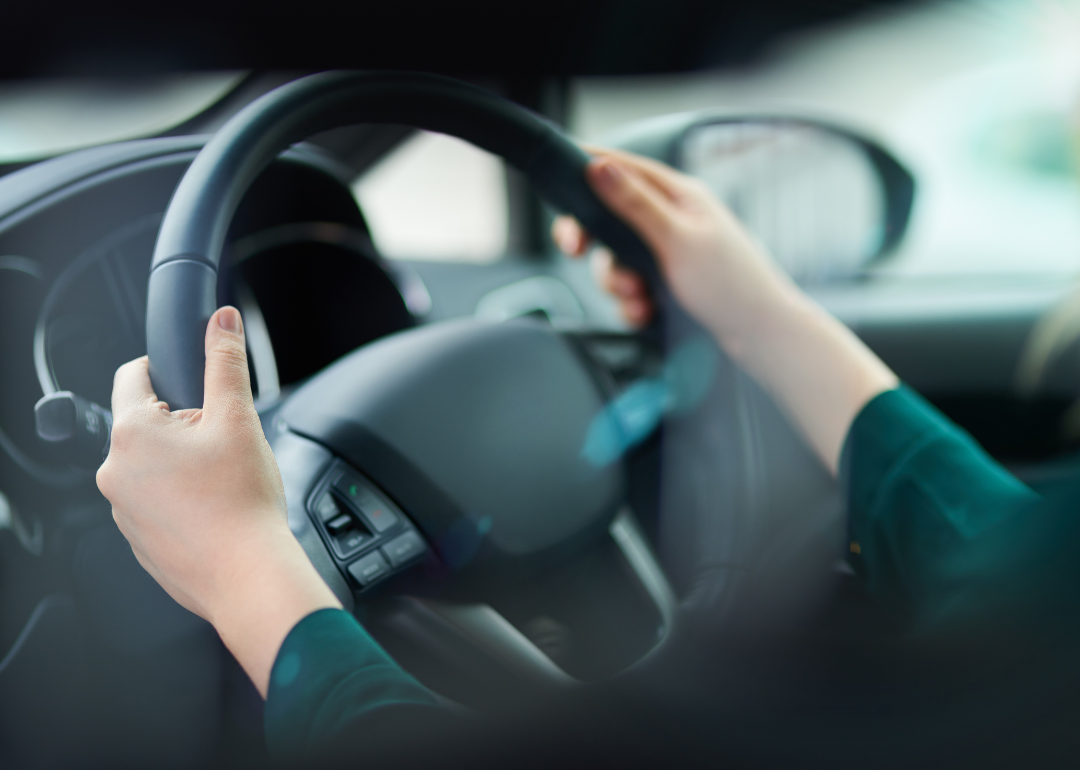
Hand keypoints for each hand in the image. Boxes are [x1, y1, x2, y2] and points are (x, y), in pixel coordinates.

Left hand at [97, 307, 339, 695]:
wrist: (247, 574)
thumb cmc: (241, 502)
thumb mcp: (238, 418)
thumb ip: (225, 362)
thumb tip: (221, 322)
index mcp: (132, 434)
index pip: (132, 375)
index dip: (164, 366)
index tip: (188, 375)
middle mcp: (116, 472)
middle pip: (146, 425)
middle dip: (183, 424)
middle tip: (223, 438)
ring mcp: (124, 512)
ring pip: (151, 467)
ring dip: (180, 463)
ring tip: (223, 478)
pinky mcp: (140, 542)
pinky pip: (157, 505)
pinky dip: (182, 500)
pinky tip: (216, 507)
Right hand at [555, 147, 896, 473]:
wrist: (761, 338)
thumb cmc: (733, 284)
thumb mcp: (678, 239)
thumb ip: (635, 204)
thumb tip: (599, 166)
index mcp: (679, 196)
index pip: (624, 168)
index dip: (587, 170)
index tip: (558, 179)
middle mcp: (671, 221)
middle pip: (609, 219)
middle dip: (592, 241)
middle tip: (576, 250)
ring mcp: (667, 255)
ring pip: (615, 260)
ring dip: (616, 282)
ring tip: (638, 297)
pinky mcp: (665, 286)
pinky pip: (628, 291)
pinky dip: (631, 305)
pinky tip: (646, 314)